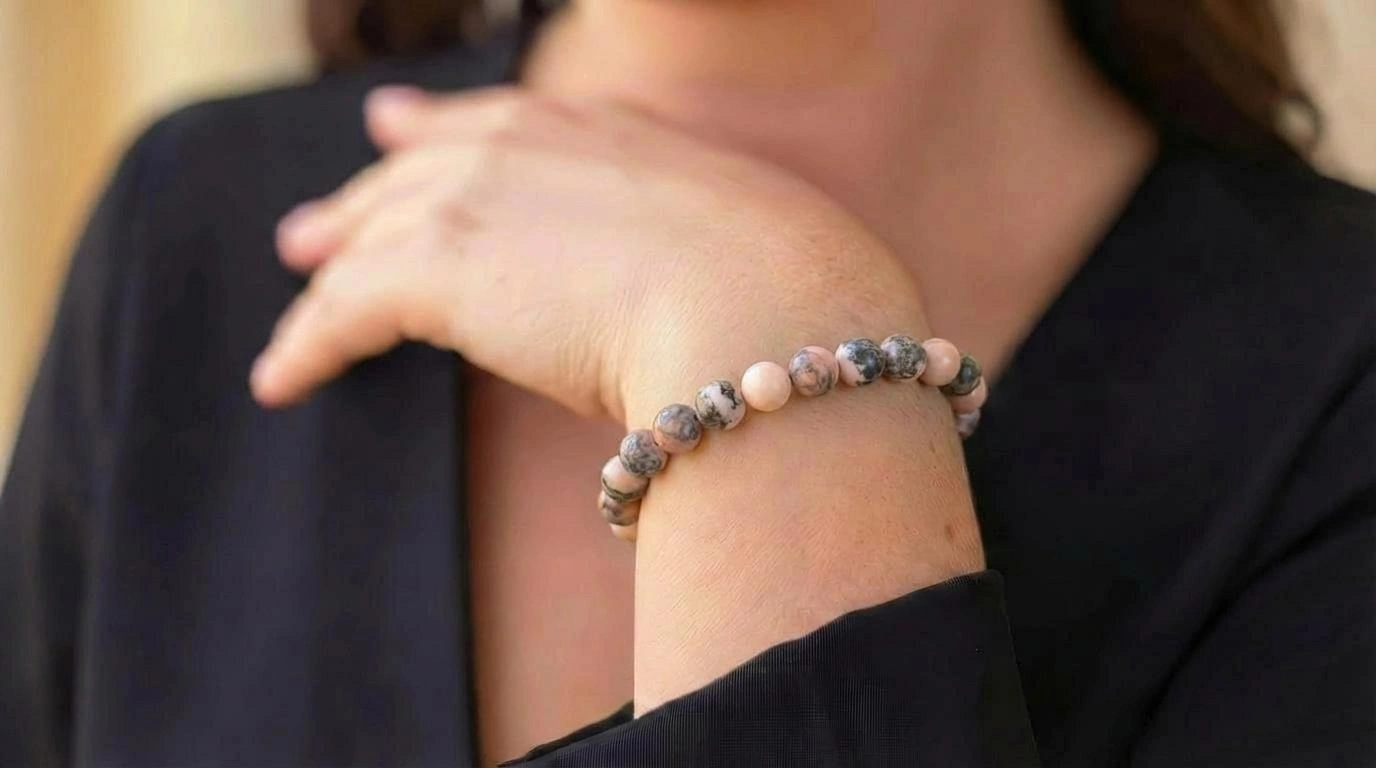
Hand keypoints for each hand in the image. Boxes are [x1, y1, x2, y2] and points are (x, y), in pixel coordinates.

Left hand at [251, 85, 928, 424]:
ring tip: (295, 312)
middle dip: (363, 200)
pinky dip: (307, 346)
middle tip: (317, 232)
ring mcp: (477, 197)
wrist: (769, 309)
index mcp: (607, 132)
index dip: (441, 134)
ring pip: (372, 236)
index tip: (401, 131)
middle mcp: (530, 144)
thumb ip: (708, 247)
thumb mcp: (751, 240)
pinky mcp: (433, 270)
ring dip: (329, 278)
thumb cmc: (793, 292)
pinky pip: (343, 310)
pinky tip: (281, 380)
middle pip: (416, 171)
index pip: (500, 125)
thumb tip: (730, 290)